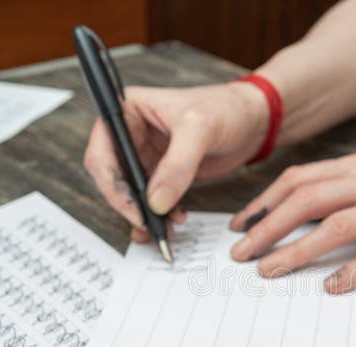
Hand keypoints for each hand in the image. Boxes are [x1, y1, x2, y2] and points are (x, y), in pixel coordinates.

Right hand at [83, 82, 267, 240]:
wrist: (253, 120)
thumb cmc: (226, 108)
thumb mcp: (200, 129)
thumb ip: (177, 164)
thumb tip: (156, 202)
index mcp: (127, 110)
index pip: (102, 151)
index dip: (112, 183)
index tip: (133, 208)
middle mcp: (131, 132)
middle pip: (112, 176)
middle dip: (128, 203)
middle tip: (147, 225)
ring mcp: (146, 154)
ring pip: (131, 191)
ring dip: (143, 213)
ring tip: (162, 230)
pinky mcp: (163, 172)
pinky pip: (152, 198)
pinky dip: (159, 214)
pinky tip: (175, 220)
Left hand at [228, 151, 355, 293]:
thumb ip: (349, 186)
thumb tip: (301, 209)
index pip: (300, 179)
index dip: (264, 202)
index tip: (241, 225)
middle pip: (308, 200)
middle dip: (268, 228)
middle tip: (241, 254)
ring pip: (338, 224)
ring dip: (298, 249)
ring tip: (271, 270)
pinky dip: (355, 270)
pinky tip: (333, 287)